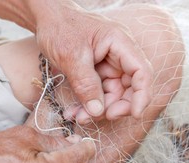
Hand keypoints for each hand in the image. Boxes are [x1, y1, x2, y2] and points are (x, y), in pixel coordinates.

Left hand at [35, 1, 153, 122]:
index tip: (135, 114)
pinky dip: (88, 106)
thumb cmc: (60, 27)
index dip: (142, 95)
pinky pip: (99, 96)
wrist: (46, 20)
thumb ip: (85, 84)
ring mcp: (109, 67)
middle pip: (130, 88)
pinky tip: (74, 112)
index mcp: (120, 43)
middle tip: (98, 117)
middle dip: (116, 106)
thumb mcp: (71, 56)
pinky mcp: (98, 75)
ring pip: (113, 96)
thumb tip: (97, 111)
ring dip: (97, 111)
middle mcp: (119, 57)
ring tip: (77, 116)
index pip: (141, 72)